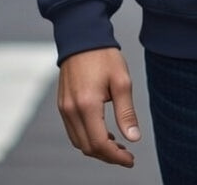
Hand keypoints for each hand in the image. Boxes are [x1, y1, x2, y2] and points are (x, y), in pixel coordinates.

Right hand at [57, 47, 140, 166]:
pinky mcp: (62, 104)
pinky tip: (102, 132)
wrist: (82, 36)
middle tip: (126, 154)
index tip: (130, 159)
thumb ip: (126, 112)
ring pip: (78, 142)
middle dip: (107, 156)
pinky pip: (73, 130)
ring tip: (117, 145)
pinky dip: (87, 137)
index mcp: (87, 105)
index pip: (99, 144)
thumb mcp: (121, 81)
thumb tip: (133, 138)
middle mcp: (71, 110)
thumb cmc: (104, 55)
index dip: (115, 157)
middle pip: (87, 147)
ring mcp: (64, 108)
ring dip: (96, 148)